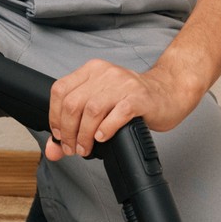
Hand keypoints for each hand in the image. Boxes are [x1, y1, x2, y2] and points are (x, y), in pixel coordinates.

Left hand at [44, 58, 203, 161]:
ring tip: (86, 148)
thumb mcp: (101, 106)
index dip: (55, 117)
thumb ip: (74, 126)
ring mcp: (123, 84)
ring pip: (92, 110)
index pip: (60, 90)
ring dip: (84, 135)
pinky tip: (103, 138)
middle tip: (72, 148)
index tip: (59, 135)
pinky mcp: (139, 98)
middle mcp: (106, 73)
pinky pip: (117, 114)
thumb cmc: (133, 99)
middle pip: (73, 103)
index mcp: (92, 71)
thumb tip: (52, 150)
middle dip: (68, 132)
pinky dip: (106, 129)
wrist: (168, 92)